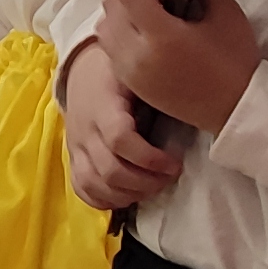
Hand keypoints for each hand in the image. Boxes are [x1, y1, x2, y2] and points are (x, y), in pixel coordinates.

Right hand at [61, 40, 182, 213]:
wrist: (83, 69)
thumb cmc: (120, 71)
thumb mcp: (137, 72)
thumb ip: (158, 88)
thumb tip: (196, 102)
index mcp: (103, 105)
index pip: (120, 139)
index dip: (150, 159)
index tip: (175, 163)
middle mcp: (84, 129)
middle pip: (109, 170)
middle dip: (145, 182)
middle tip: (169, 177)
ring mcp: (75, 146)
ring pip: (94, 184)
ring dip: (127, 194)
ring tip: (151, 187)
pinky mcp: (72, 157)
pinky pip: (81, 188)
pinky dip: (103, 199)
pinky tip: (126, 196)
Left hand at [96, 0, 258, 138]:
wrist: (235, 110)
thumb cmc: (236, 61)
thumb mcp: (227, 14)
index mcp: (161, 36)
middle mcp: (136, 54)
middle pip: (110, 6)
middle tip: (160, 1)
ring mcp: (128, 72)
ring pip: (103, 27)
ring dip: (121, 14)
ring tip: (153, 20)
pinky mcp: (129, 84)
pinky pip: (108, 48)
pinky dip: (119, 34)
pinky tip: (147, 38)